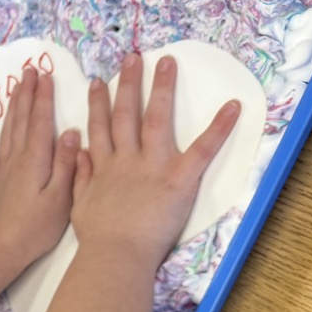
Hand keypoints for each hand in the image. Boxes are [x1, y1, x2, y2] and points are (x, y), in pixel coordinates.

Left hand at [0, 68, 80, 266]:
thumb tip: (73, 132)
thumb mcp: (61, 197)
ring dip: (11, 110)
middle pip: (21, 121)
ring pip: (7, 134)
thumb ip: (67, 164)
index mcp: (35, 160)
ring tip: (15, 91)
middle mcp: (16, 160)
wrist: (3, 249)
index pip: (40, 121)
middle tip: (28, 71)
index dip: (43, 97)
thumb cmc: (38, 227)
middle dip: (25, 94)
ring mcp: (4, 173)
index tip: (45, 75)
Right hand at [72, 52, 239, 269]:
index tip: (97, 82)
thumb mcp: (80, 206)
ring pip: (157, 119)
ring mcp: (153, 165)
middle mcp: (127, 159)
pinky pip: (203, 148)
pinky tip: (232, 106)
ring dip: (162, 89)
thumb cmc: (98, 238)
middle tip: (133, 57)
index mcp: (105, 168)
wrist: (115, 254)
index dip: (98, 103)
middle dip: (129, 83)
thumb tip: (80, 152)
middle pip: (126, 114)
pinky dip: (219, 127)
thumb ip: (82, 177)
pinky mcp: (179, 178)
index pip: (100, 128)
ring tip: (166, 62)